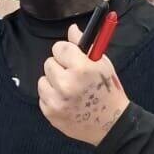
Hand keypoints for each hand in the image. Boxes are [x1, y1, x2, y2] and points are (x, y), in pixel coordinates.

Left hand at [38, 24, 128, 146]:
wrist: (111, 125)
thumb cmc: (108, 92)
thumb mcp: (103, 65)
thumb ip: (85, 45)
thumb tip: (72, 28)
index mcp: (81, 69)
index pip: (59, 47)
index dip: (67, 52)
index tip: (73, 58)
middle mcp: (66, 84)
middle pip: (49, 62)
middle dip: (60, 67)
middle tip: (74, 76)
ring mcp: (56, 101)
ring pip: (42, 80)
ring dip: (53, 82)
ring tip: (69, 90)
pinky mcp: (50, 113)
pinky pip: (42, 96)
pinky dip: (52, 97)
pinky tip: (66, 101)